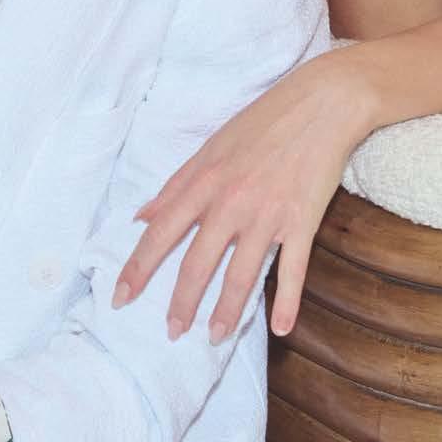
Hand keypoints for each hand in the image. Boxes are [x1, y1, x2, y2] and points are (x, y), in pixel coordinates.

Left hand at [114, 51, 374, 340]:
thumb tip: (141, 217)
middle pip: (197, 263)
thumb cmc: (263, 122)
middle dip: (180, 303)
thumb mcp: (210, 146)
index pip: (160, 234)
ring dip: (227, 312)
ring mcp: (267, 214)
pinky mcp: (303, 221)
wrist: (322, 103)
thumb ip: (175, 186)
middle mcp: (230, 202)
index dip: (138, 269)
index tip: (119, 298)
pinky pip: (293, 269)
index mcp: (203, 181)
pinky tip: (281, 329)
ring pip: (241, 274)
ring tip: (214, 338)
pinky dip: (287, 301)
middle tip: (171, 332)